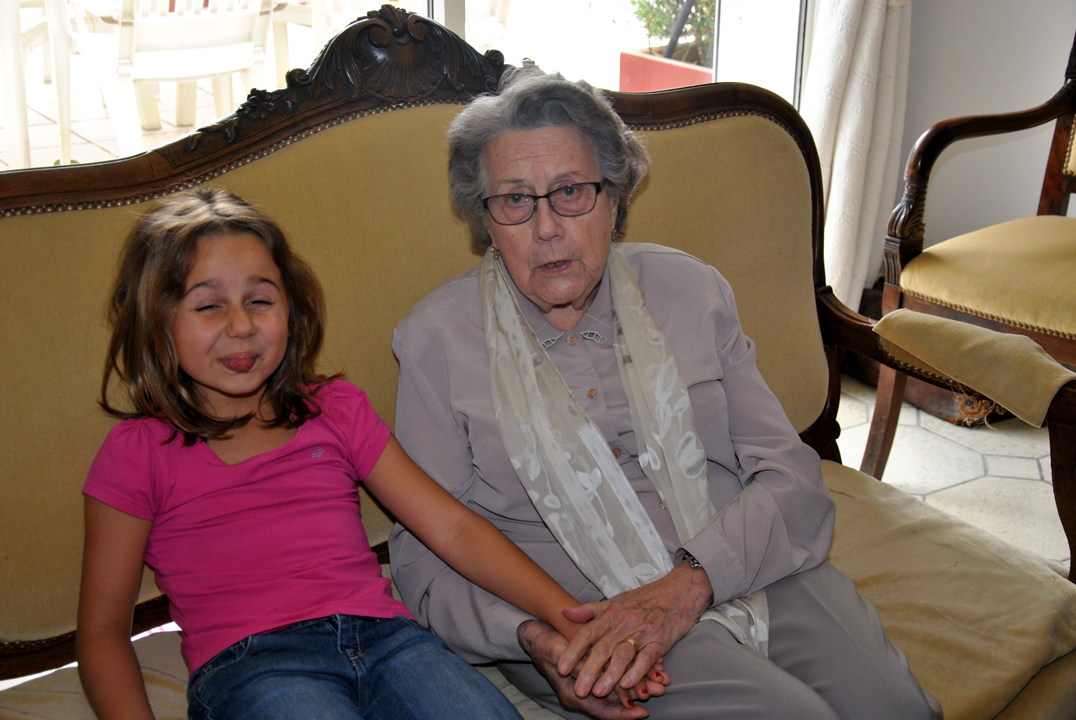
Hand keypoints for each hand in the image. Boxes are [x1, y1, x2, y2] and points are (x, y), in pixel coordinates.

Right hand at [518, 620, 653, 718]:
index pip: (603, 710)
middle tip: (657, 692)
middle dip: (637, 697)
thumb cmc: (545, 645)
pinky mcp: (597, 671)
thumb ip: (573, 664)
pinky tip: (651, 669)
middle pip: (616, 702)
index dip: (622, 713)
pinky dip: (634, 674)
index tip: (641, 713)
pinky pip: (618, 677)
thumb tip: (588, 674)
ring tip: (660, 683)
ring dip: (640, 686)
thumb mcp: (555, 652)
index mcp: (573, 694)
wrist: (537, 637)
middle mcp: (585, 694)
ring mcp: (592, 683)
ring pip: (620, 690)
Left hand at [558, 563, 712, 697]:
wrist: (679, 591)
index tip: (561, 667)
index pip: (587, 633)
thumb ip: (590, 611)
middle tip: (578, 690)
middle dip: (589, 670)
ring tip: (599, 691)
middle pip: (602, 648)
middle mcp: (624, 623)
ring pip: (623, 654)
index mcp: (611, 614)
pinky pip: (647, 657)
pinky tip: (627, 684)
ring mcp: (643, 632)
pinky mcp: (660, 640)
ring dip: (610, 674)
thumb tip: (565, 613)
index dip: (573, 651)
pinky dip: (637, 671)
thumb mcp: (616, 601)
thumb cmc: (646, 599)